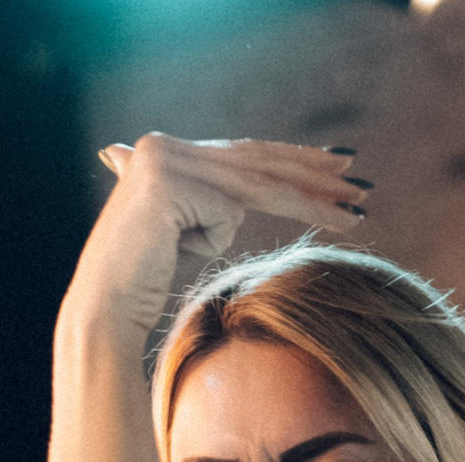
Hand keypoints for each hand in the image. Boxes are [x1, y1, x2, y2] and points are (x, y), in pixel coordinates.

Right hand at [68, 135, 367, 333]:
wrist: (103, 313)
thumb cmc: (144, 289)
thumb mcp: (189, 236)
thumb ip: (211, 207)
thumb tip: (235, 205)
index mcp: (164, 151)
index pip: (242, 153)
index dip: (291, 159)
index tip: (337, 167)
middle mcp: (161, 146)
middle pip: (255, 160)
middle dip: (313, 173)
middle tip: (360, 183)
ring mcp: (163, 159)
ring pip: (254, 184)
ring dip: (313, 199)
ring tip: (358, 211)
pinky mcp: (169, 184)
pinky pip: (227, 213)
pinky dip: (216, 238)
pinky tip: (180, 249)